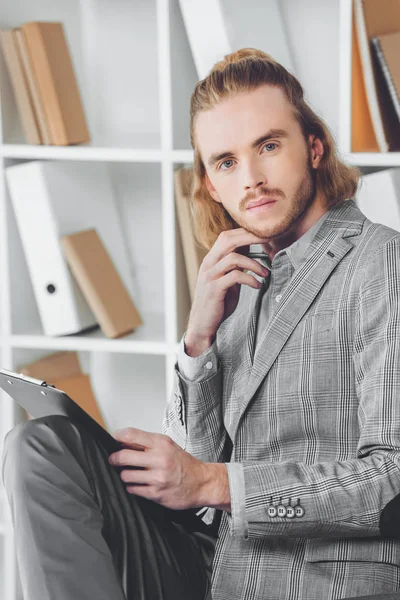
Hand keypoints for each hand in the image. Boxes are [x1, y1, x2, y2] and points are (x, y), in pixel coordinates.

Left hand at [108, 427, 230, 510]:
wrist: (202, 483)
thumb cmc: (184, 464)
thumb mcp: (168, 446)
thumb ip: (148, 443)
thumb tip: (123, 441)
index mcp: (161, 443)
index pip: (131, 435)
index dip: (117, 437)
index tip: (113, 440)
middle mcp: (159, 458)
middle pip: (123, 456)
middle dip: (115, 458)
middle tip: (114, 459)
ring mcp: (157, 477)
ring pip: (126, 475)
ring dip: (125, 475)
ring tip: (131, 474)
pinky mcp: (156, 493)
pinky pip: (133, 489)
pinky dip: (132, 486)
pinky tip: (139, 484)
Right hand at [185, 228, 269, 355]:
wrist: (202, 325)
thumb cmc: (218, 303)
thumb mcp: (227, 280)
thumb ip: (236, 267)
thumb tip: (251, 253)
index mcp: (211, 259)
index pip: (227, 236)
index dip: (245, 232)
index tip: (264, 233)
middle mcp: (208, 264)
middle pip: (228, 240)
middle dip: (250, 237)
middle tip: (269, 240)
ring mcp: (210, 276)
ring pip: (233, 258)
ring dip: (254, 264)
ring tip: (266, 273)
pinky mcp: (214, 289)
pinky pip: (235, 277)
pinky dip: (250, 279)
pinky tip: (257, 285)